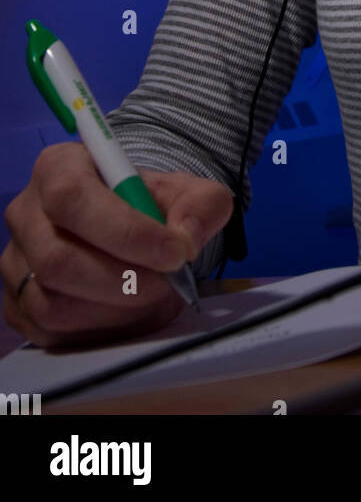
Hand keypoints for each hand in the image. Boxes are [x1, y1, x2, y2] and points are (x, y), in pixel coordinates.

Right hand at [1, 143, 233, 348]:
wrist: (130, 231)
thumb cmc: (150, 205)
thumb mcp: (189, 192)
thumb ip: (201, 205)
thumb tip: (185, 239)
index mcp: (59, 168)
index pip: (73, 198)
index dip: (124, 231)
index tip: (173, 252)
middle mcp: (27, 213)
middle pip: (58, 259)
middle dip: (123, 281)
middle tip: (166, 284)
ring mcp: (16, 262)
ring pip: (54, 303)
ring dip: (114, 310)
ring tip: (151, 296)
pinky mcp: (17, 305)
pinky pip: (51, 333)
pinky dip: (99, 332)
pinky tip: (128, 313)